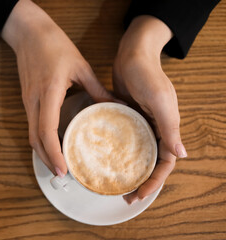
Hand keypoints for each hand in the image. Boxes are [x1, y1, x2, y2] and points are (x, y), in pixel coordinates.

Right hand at [2, 0, 115, 175]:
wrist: (29, 33)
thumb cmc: (54, 45)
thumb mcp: (80, 66)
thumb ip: (97, 89)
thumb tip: (115, 105)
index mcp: (49, 92)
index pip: (47, 130)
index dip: (54, 153)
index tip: (64, 168)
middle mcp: (34, 101)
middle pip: (35, 140)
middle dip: (47, 160)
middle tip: (63, 173)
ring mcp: (27, 101)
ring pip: (31, 135)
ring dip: (42, 152)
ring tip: (58, 164)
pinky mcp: (27, 100)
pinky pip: (32, 125)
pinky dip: (41, 140)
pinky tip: (52, 144)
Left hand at [112, 16, 187, 203]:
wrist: (132, 55)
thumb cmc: (148, 76)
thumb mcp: (161, 102)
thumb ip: (171, 128)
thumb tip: (182, 155)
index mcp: (167, 128)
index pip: (164, 163)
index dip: (155, 181)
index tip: (139, 194)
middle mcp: (155, 129)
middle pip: (151, 162)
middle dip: (142, 181)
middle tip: (126, 196)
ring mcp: (139, 124)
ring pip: (137, 153)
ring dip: (130, 169)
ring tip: (116, 183)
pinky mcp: (125, 117)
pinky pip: (124, 140)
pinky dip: (118, 152)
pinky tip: (105, 159)